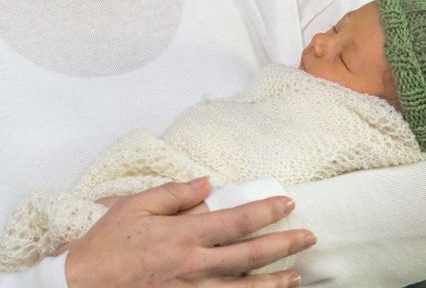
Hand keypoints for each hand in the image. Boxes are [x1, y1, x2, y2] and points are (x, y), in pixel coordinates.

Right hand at [63, 178, 314, 287]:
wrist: (81, 287)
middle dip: (284, 245)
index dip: (266, 211)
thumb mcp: (136, 206)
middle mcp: (195, 264)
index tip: (288, 203)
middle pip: (250, 255)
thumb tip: (206, 183)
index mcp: (185, 234)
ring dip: (275, 282)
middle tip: (309, 238)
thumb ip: (174, 194)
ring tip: (298, 277)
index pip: (237, 220)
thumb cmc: (107, 246)